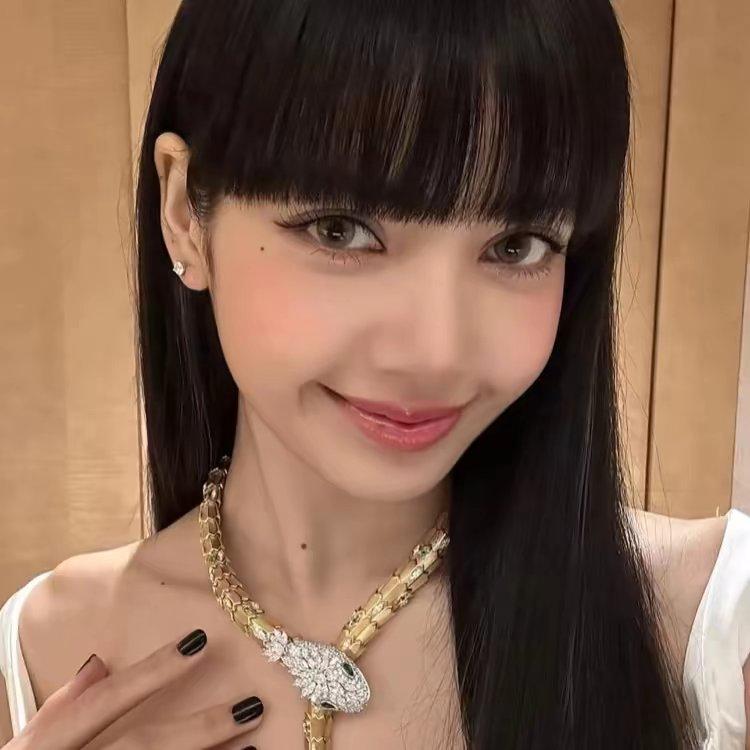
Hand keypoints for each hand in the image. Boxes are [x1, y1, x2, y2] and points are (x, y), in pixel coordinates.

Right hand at [3, 628, 262, 748]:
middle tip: (251, 706)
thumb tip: (99, 663)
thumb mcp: (27, 747)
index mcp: (43, 749)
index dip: (153, 671)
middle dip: (200, 728)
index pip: (104, 700)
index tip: (200, 640)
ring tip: (255, 747)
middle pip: (142, 745)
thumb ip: (62, 707)